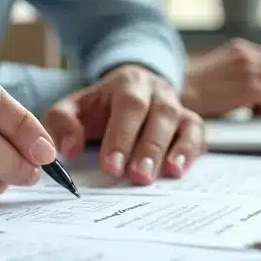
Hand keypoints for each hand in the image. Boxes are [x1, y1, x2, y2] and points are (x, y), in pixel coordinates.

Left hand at [44, 64, 204, 185]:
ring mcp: (176, 104)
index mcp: (127, 83)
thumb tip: (68, 150)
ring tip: (166, 175)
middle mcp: (156, 91)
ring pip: (182, 122)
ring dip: (174, 150)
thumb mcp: (73, 107)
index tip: (110, 167)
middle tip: (138, 177)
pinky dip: (190, 150)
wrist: (129, 90)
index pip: (128, 106)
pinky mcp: (189, 121)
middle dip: (149, 147)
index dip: (121, 136)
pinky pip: (197, 132)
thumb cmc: (99, 107)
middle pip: (160, 114)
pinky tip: (178, 170)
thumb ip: (62, 124)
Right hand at [181, 38, 260, 117]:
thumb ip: (239, 69)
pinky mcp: (249, 88)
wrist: (181, 92)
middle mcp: (247, 55)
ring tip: (256, 109)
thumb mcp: (219, 68)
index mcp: (240, 48)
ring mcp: (250, 70)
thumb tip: (260, 81)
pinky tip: (252, 113)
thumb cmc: (195, 87)